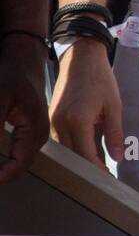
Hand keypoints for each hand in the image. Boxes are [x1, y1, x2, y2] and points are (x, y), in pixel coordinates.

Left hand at [0, 38, 49, 183]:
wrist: (23, 61)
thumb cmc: (13, 74)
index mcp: (35, 130)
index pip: (17, 166)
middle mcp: (37, 137)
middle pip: (16, 168)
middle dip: (0, 173)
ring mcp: (33, 136)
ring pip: (14, 162)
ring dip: (1, 168)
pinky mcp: (26, 134)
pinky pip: (14, 154)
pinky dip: (2, 160)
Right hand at [50, 39, 123, 168]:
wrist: (81, 56)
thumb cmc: (100, 78)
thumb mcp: (113, 106)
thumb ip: (115, 133)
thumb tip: (118, 157)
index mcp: (78, 121)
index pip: (86, 156)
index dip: (97, 170)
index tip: (108, 178)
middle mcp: (61, 123)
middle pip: (73, 156)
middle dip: (88, 168)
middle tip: (104, 176)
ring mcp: (54, 120)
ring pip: (65, 149)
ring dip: (79, 158)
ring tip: (97, 164)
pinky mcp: (52, 116)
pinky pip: (60, 139)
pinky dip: (72, 146)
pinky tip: (85, 147)